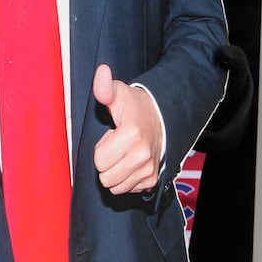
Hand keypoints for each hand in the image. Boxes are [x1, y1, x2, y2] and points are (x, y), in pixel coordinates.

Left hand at [92, 64, 161, 194]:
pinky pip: (127, 189)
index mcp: (131, 135)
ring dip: (115, 172)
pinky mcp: (152, 179)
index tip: (112, 135)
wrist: (163, 118)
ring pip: (115, 187)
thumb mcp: (119, 94)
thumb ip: (105, 87)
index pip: (99, 161)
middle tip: (117, 146)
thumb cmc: (136, 107)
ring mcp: (148, 169)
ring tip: (124, 153)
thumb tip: (101, 72)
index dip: (101, 148)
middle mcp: (142, 156)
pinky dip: (126, 179)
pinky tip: (131, 162)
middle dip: (106, 163)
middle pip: (106, 177)